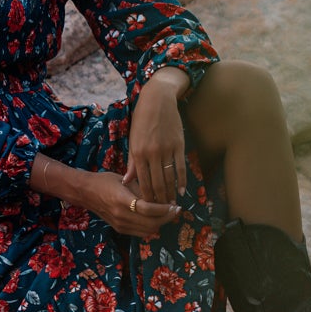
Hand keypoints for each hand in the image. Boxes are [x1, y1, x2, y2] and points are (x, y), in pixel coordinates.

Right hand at [87, 172, 178, 239]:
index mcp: (122, 199)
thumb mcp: (125, 180)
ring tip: (167, 213)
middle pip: (151, 223)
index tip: (174, 204)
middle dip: (166, 218)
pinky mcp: (120, 229)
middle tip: (175, 209)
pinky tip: (156, 218)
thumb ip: (142, 189)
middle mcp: (121, 215)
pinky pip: (141, 232)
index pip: (148, 209)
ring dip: (160, 223)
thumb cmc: (106, 181)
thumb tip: (162, 197)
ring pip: (148, 231)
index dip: (164, 209)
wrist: (86, 193)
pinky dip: (151, 226)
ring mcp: (120, 225)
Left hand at [125, 71, 188, 205]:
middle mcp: (152, 153)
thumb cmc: (142, 119)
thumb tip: (128, 182)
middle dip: (159, 200)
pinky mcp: (178, 145)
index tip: (148, 209)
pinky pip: (180, 167)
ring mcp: (166, 149)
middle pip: (157, 183)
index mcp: (138, 153)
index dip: (146, 197)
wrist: (157, 99)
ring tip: (172, 205)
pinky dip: (182, 181)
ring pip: (169, 178)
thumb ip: (132, 162)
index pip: (142, 181)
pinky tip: (182, 191)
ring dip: (171, 194)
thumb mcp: (133, 139)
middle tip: (162, 212)